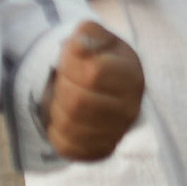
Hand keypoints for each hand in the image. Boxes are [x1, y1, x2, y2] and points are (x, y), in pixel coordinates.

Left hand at [44, 21, 144, 161]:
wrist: (99, 87)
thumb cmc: (94, 58)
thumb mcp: (93, 37)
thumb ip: (87, 34)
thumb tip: (80, 44)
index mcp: (131, 75)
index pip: (93, 73)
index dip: (71, 64)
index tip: (67, 60)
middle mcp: (130, 109)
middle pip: (79, 102)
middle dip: (61, 87)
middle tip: (62, 80)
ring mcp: (117, 133)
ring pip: (70, 126)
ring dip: (56, 108)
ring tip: (62, 98)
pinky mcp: (100, 151)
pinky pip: (68, 146)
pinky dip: (55, 130)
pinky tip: (63, 117)